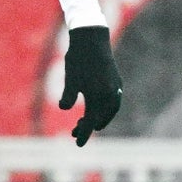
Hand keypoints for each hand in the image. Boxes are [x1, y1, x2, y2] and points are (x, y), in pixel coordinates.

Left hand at [60, 25, 122, 145]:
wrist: (92, 38)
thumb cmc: (78, 58)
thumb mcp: (70, 78)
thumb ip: (68, 95)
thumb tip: (64, 108)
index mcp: (99, 96)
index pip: (91, 122)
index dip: (83, 134)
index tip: (77, 144)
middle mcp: (110, 94)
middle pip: (100, 118)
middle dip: (88, 127)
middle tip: (74, 132)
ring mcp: (116, 88)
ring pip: (109, 111)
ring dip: (98, 119)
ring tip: (86, 122)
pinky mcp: (117, 82)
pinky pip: (113, 102)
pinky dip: (105, 110)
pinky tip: (96, 107)